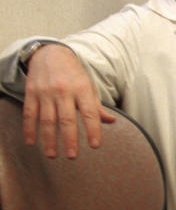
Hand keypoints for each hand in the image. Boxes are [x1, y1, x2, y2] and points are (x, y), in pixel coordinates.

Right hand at [22, 44, 114, 158]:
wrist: (50, 53)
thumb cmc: (73, 74)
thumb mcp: (89, 86)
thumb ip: (97, 106)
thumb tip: (112, 121)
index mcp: (82, 89)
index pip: (90, 113)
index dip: (93, 129)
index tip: (95, 145)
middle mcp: (64, 91)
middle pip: (67, 119)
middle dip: (70, 139)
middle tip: (72, 156)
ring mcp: (46, 92)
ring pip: (47, 119)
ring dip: (49, 139)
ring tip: (52, 155)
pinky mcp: (31, 93)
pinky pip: (30, 114)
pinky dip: (29, 129)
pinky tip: (31, 142)